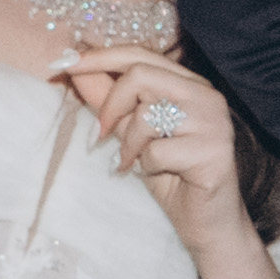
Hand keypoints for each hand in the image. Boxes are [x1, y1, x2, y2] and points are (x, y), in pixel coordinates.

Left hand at [53, 48, 264, 262]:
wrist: (207, 223)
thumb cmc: (171, 177)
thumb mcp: (132, 134)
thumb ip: (109, 100)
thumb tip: (74, 68)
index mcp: (189, 84)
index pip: (140, 55)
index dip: (100, 57)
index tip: (65, 64)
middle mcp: (206, 95)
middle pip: (140, 74)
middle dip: (110, 105)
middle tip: (100, 134)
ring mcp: (214, 122)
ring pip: (147, 115)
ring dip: (130, 144)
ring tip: (136, 162)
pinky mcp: (214, 151)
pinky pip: (158, 151)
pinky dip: (147, 167)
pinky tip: (160, 176)